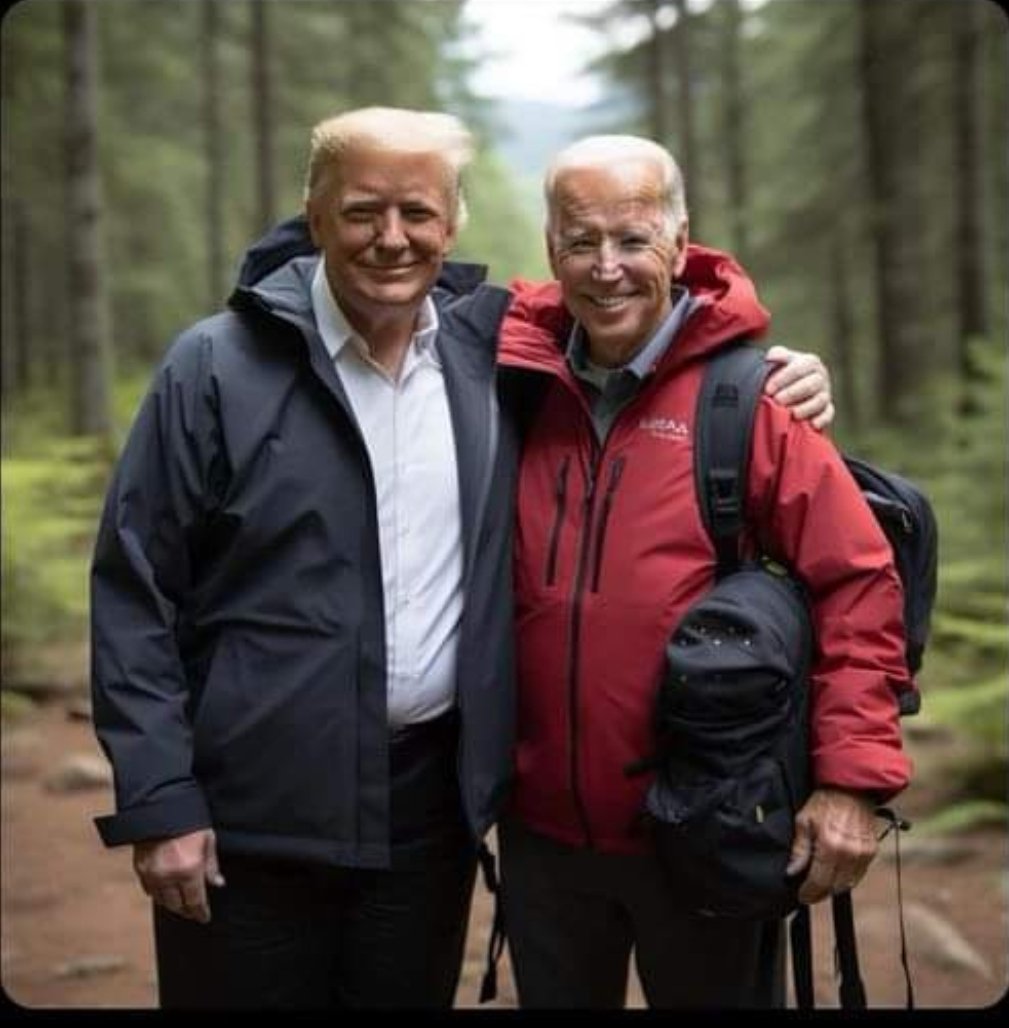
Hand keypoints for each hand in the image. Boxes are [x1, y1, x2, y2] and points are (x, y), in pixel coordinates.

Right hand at [133, 828, 224, 923]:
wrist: (160, 805)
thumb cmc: (189, 819)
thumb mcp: (207, 839)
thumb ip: (211, 865)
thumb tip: (217, 884)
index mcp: (189, 869)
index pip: (195, 901)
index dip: (200, 912)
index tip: (204, 918)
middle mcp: (169, 876)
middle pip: (177, 905)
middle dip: (187, 910)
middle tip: (193, 911)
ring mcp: (152, 874)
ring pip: (162, 900)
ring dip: (172, 903)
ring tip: (181, 903)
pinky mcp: (140, 868)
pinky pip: (149, 890)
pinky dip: (158, 894)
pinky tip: (165, 891)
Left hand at [764, 345, 834, 430]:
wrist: (787, 390)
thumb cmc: (781, 374)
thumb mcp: (778, 361)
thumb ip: (777, 355)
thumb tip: (772, 357)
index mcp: (810, 362)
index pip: (799, 368)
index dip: (783, 379)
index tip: (768, 389)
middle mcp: (820, 377)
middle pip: (811, 385)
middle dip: (792, 393)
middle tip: (776, 401)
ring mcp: (825, 394)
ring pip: (820, 400)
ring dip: (805, 408)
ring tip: (790, 413)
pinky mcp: (827, 410)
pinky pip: (828, 414)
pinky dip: (821, 419)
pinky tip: (811, 424)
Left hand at [786, 787, 876, 904]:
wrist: (851, 788)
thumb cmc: (825, 801)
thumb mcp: (804, 821)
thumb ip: (800, 849)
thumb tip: (792, 872)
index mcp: (830, 846)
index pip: (819, 881)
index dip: (809, 892)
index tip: (801, 896)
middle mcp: (849, 853)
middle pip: (834, 886)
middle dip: (820, 892)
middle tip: (809, 892)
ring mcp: (863, 854)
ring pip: (848, 884)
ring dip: (834, 887)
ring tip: (821, 884)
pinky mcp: (871, 852)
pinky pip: (858, 875)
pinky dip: (847, 878)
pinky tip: (836, 874)